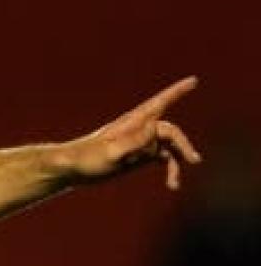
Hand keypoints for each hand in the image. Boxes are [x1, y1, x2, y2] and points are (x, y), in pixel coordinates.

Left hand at [63, 76, 202, 190]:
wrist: (71, 170)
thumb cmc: (87, 159)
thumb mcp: (111, 153)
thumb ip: (134, 141)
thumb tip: (156, 127)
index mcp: (133, 123)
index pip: (159, 103)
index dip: (177, 92)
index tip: (194, 80)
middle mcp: (139, 130)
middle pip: (170, 132)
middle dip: (183, 145)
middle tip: (194, 160)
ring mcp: (140, 143)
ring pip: (168, 148)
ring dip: (177, 162)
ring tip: (175, 183)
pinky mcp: (138, 156)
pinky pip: (162, 159)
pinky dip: (170, 169)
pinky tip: (172, 184)